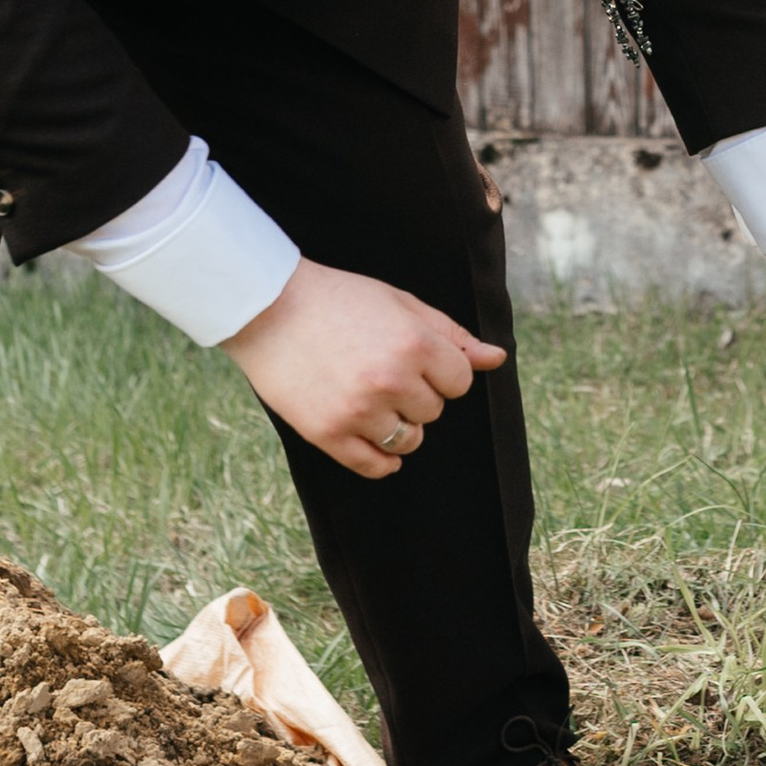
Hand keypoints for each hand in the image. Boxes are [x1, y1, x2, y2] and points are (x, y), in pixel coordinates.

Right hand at [224, 258, 503, 477]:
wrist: (268, 308)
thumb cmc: (340, 299)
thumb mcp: (401, 304)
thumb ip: (451, 334)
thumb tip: (496, 359)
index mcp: (414, 344)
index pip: (460, 382)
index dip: (441, 371)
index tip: (417, 359)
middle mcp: (390, 380)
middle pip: (434, 412)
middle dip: (417, 394)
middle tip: (383, 370)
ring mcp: (358, 411)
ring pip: (409, 441)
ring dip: (400, 425)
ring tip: (372, 397)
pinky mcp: (328, 434)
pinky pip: (374, 466)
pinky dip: (382, 459)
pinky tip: (373, 436)